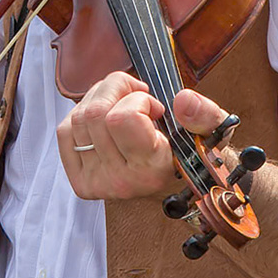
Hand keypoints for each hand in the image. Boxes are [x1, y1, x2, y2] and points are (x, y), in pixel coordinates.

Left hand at [57, 70, 229, 201]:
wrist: (179, 188)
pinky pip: (65, 131)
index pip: (123, 118)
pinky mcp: (80, 180)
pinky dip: (82, 114)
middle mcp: (121, 181)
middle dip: (117, 89)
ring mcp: (97, 182)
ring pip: (79, 117)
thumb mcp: (212, 132)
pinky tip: (105, 118)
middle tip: (137, 95)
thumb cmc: (192, 153)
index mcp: (152, 170)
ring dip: (100, 97)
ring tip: (122, 103)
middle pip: (96, 112)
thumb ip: (205, 114)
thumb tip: (182, 100)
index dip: (138, 100)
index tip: (155, 108)